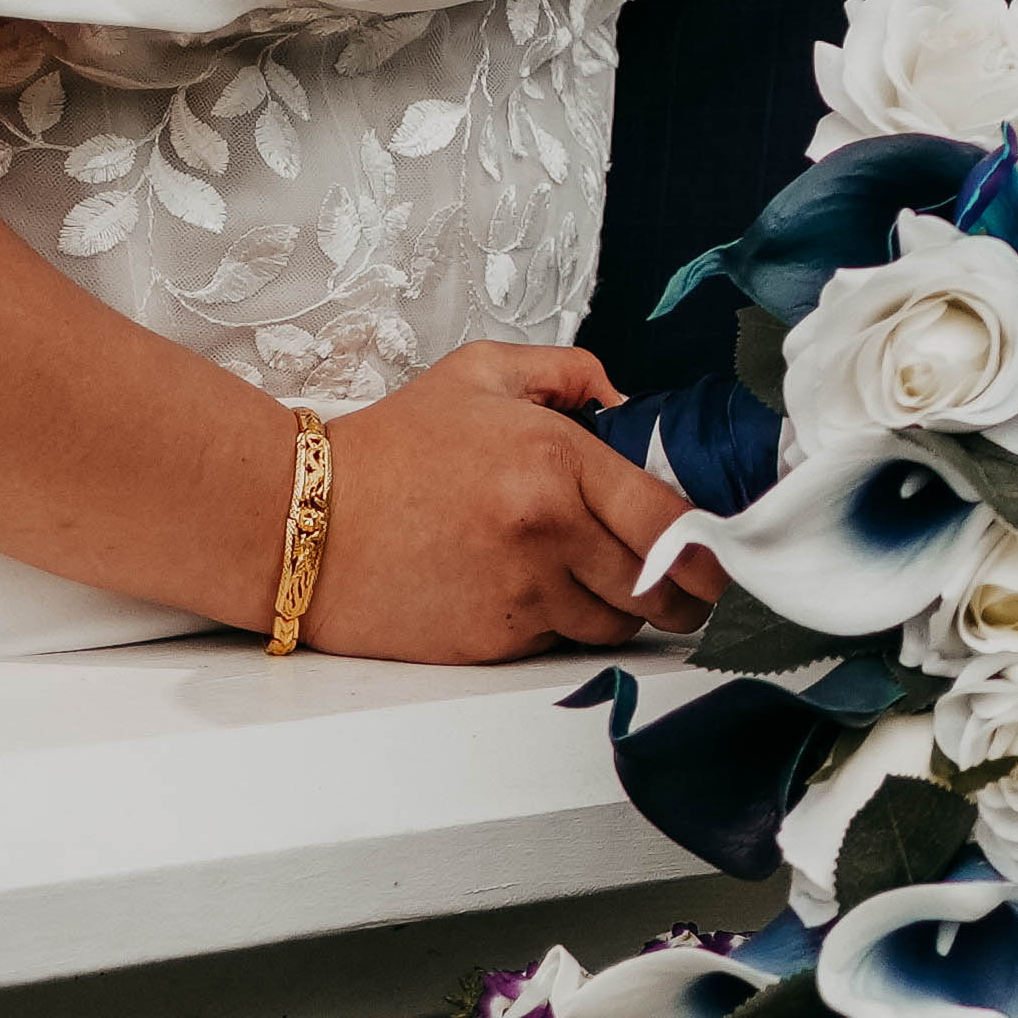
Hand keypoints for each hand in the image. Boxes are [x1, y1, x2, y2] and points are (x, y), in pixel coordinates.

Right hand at [297, 339, 711, 660]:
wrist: (301, 520)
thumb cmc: (388, 449)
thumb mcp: (478, 375)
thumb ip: (566, 372)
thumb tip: (624, 400)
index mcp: (556, 460)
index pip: (667, 520)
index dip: (704, 549)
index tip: (716, 559)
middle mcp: (547, 531)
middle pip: (654, 585)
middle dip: (678, 591)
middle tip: (681, 586)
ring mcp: (519, 593)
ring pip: (612, 623)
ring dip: (620, 612)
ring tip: (599, 586)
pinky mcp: (489, 641)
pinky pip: (557, 645)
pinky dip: (560, 630)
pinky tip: (534, 600)